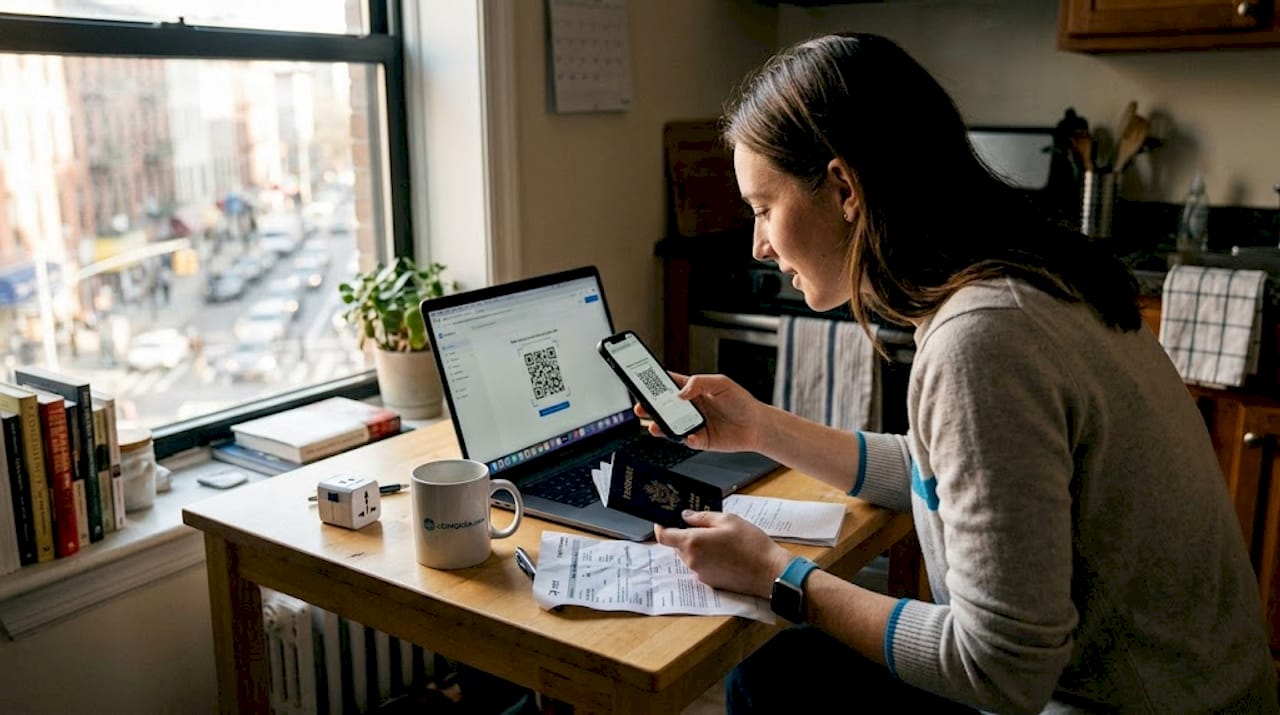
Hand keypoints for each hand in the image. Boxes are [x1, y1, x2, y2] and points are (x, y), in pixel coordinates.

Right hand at [638, 373, 766, 452]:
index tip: (640, 382)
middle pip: (663, 407)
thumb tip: (679, 394)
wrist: (757, 426)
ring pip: (670, 426)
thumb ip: (699, 383)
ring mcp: (693, 424)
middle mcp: (690, 408)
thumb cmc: (741, 401)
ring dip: (660, 426)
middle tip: (640, 407)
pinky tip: (689, 436)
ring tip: (654, 426)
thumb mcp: (721, 383)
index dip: (654, 383)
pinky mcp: (700, 440)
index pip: (669, 384)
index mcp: (693, 390)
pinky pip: (687, 441)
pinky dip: (686, 439)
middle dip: (649, 407)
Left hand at [654, 511, 793, 597]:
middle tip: (706, 527)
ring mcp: (700, 573)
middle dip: (686, 535)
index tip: (664, 519)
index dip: (661, 526)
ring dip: (698, 547)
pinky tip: (726, 554)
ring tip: (721, 540)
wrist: (769, 572)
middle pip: (677, 545)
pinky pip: (700, 565)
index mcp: (693, 542)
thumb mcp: (728, 520)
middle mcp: (692, 560)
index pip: (663, 536)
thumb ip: (702, 517)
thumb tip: (686, 516)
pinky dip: (707, 558)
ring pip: (690, 555)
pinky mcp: (709, 582)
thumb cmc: (751, 544)